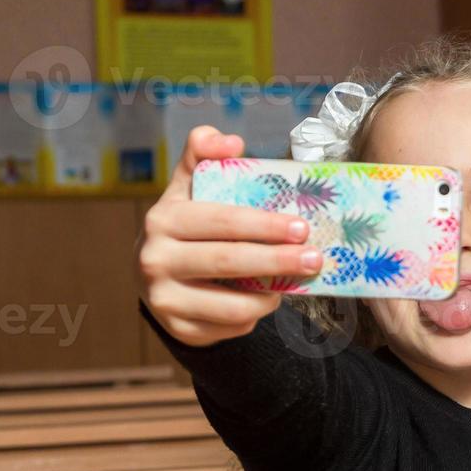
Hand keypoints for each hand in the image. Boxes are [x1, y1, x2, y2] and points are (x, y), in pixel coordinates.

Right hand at [138, 126, 321, 346]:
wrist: (157, 276)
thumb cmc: (187, 224)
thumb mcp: (188, 185)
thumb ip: (204, 154)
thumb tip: (233, 141)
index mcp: (163, 219)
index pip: (221, 221)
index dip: (264, 225)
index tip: (302, 228)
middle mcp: (155, 259)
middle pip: (229, 262)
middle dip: (279, 261)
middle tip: (315, 258)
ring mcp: (163, 299)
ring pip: (234, 304)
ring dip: (272, 294)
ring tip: (292, 283)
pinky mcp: (179, 330)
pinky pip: (231, 327)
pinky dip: (255, 314)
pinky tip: (264, 299)